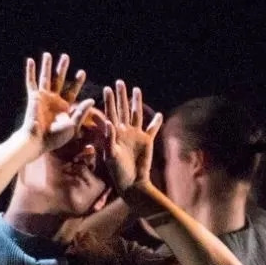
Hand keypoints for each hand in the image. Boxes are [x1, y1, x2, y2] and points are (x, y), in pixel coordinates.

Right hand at [21, 53, 94, 154]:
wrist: (38, 142)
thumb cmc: (55, 138)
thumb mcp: (72, 126)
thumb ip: (81, 113)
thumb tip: (91, 99)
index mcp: (63, 107)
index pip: (72, 91)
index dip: (77, 82)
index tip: (81, 72)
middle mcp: (53, 100)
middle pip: (58, 80)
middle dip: (62, 68)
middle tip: (65, 56)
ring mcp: (42, 97)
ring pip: (45, 78)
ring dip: (46, 66)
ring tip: (47, 55)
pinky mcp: (33, 97)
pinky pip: (31, 82)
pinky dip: (30, 72)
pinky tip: (30, 60)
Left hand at [90, 80, 162, 194]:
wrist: (132, 182)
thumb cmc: (118, 171)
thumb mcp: (111, 155)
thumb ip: (109, 139)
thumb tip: (108, 122)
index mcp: (114, 133)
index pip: (111, 113)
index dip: (109, 101)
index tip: (107, 88)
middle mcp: (124, 131)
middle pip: (123, 109)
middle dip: (121, 96)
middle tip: (119, 82)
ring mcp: (136, 135)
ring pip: (137, 114)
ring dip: (137, 102)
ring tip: (136, 90)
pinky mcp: (147, 140)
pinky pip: (152, 128)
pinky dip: (156, 121)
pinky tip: (158, 114)